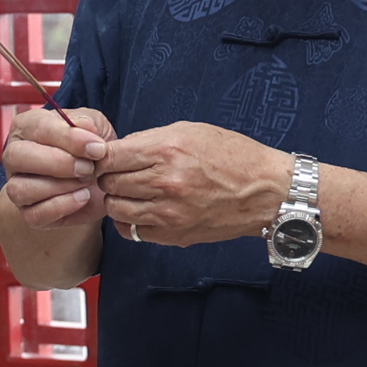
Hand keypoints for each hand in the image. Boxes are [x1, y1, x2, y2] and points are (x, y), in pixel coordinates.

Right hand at [1, 104, 118, 224]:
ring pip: (20, 188)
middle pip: (17, 156)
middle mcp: (15, 155)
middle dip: (58, 163)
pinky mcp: (28, 213)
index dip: (69, 137)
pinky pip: (34, 214)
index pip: (37, 127)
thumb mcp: (96, 128)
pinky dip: (62, 206)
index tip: (97, 147)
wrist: (98, 183)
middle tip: (88, 167)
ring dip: (58, 187)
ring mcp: (17, 186)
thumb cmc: (90, 150)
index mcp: (27, 126)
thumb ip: (89, 122)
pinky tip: (83, 197)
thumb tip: (83, 125)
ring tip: (86, 182)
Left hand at [93, 123, 293, 247]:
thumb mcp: (190, 131)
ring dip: (117, 199)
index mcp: (167, 150)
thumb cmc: (232, 156)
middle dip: (109, 176)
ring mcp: (168, 212)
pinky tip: (142, 209)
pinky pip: (131, 231)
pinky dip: (129, 220)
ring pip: (115, 208)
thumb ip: (150, 139)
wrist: (265, 191)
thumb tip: (117, 150)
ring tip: (131, 191)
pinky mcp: (173, 234)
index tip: (105, 156)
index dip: (101, 156)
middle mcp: (165, 182)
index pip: (109, 156)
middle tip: (121, 173)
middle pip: (108, 183)